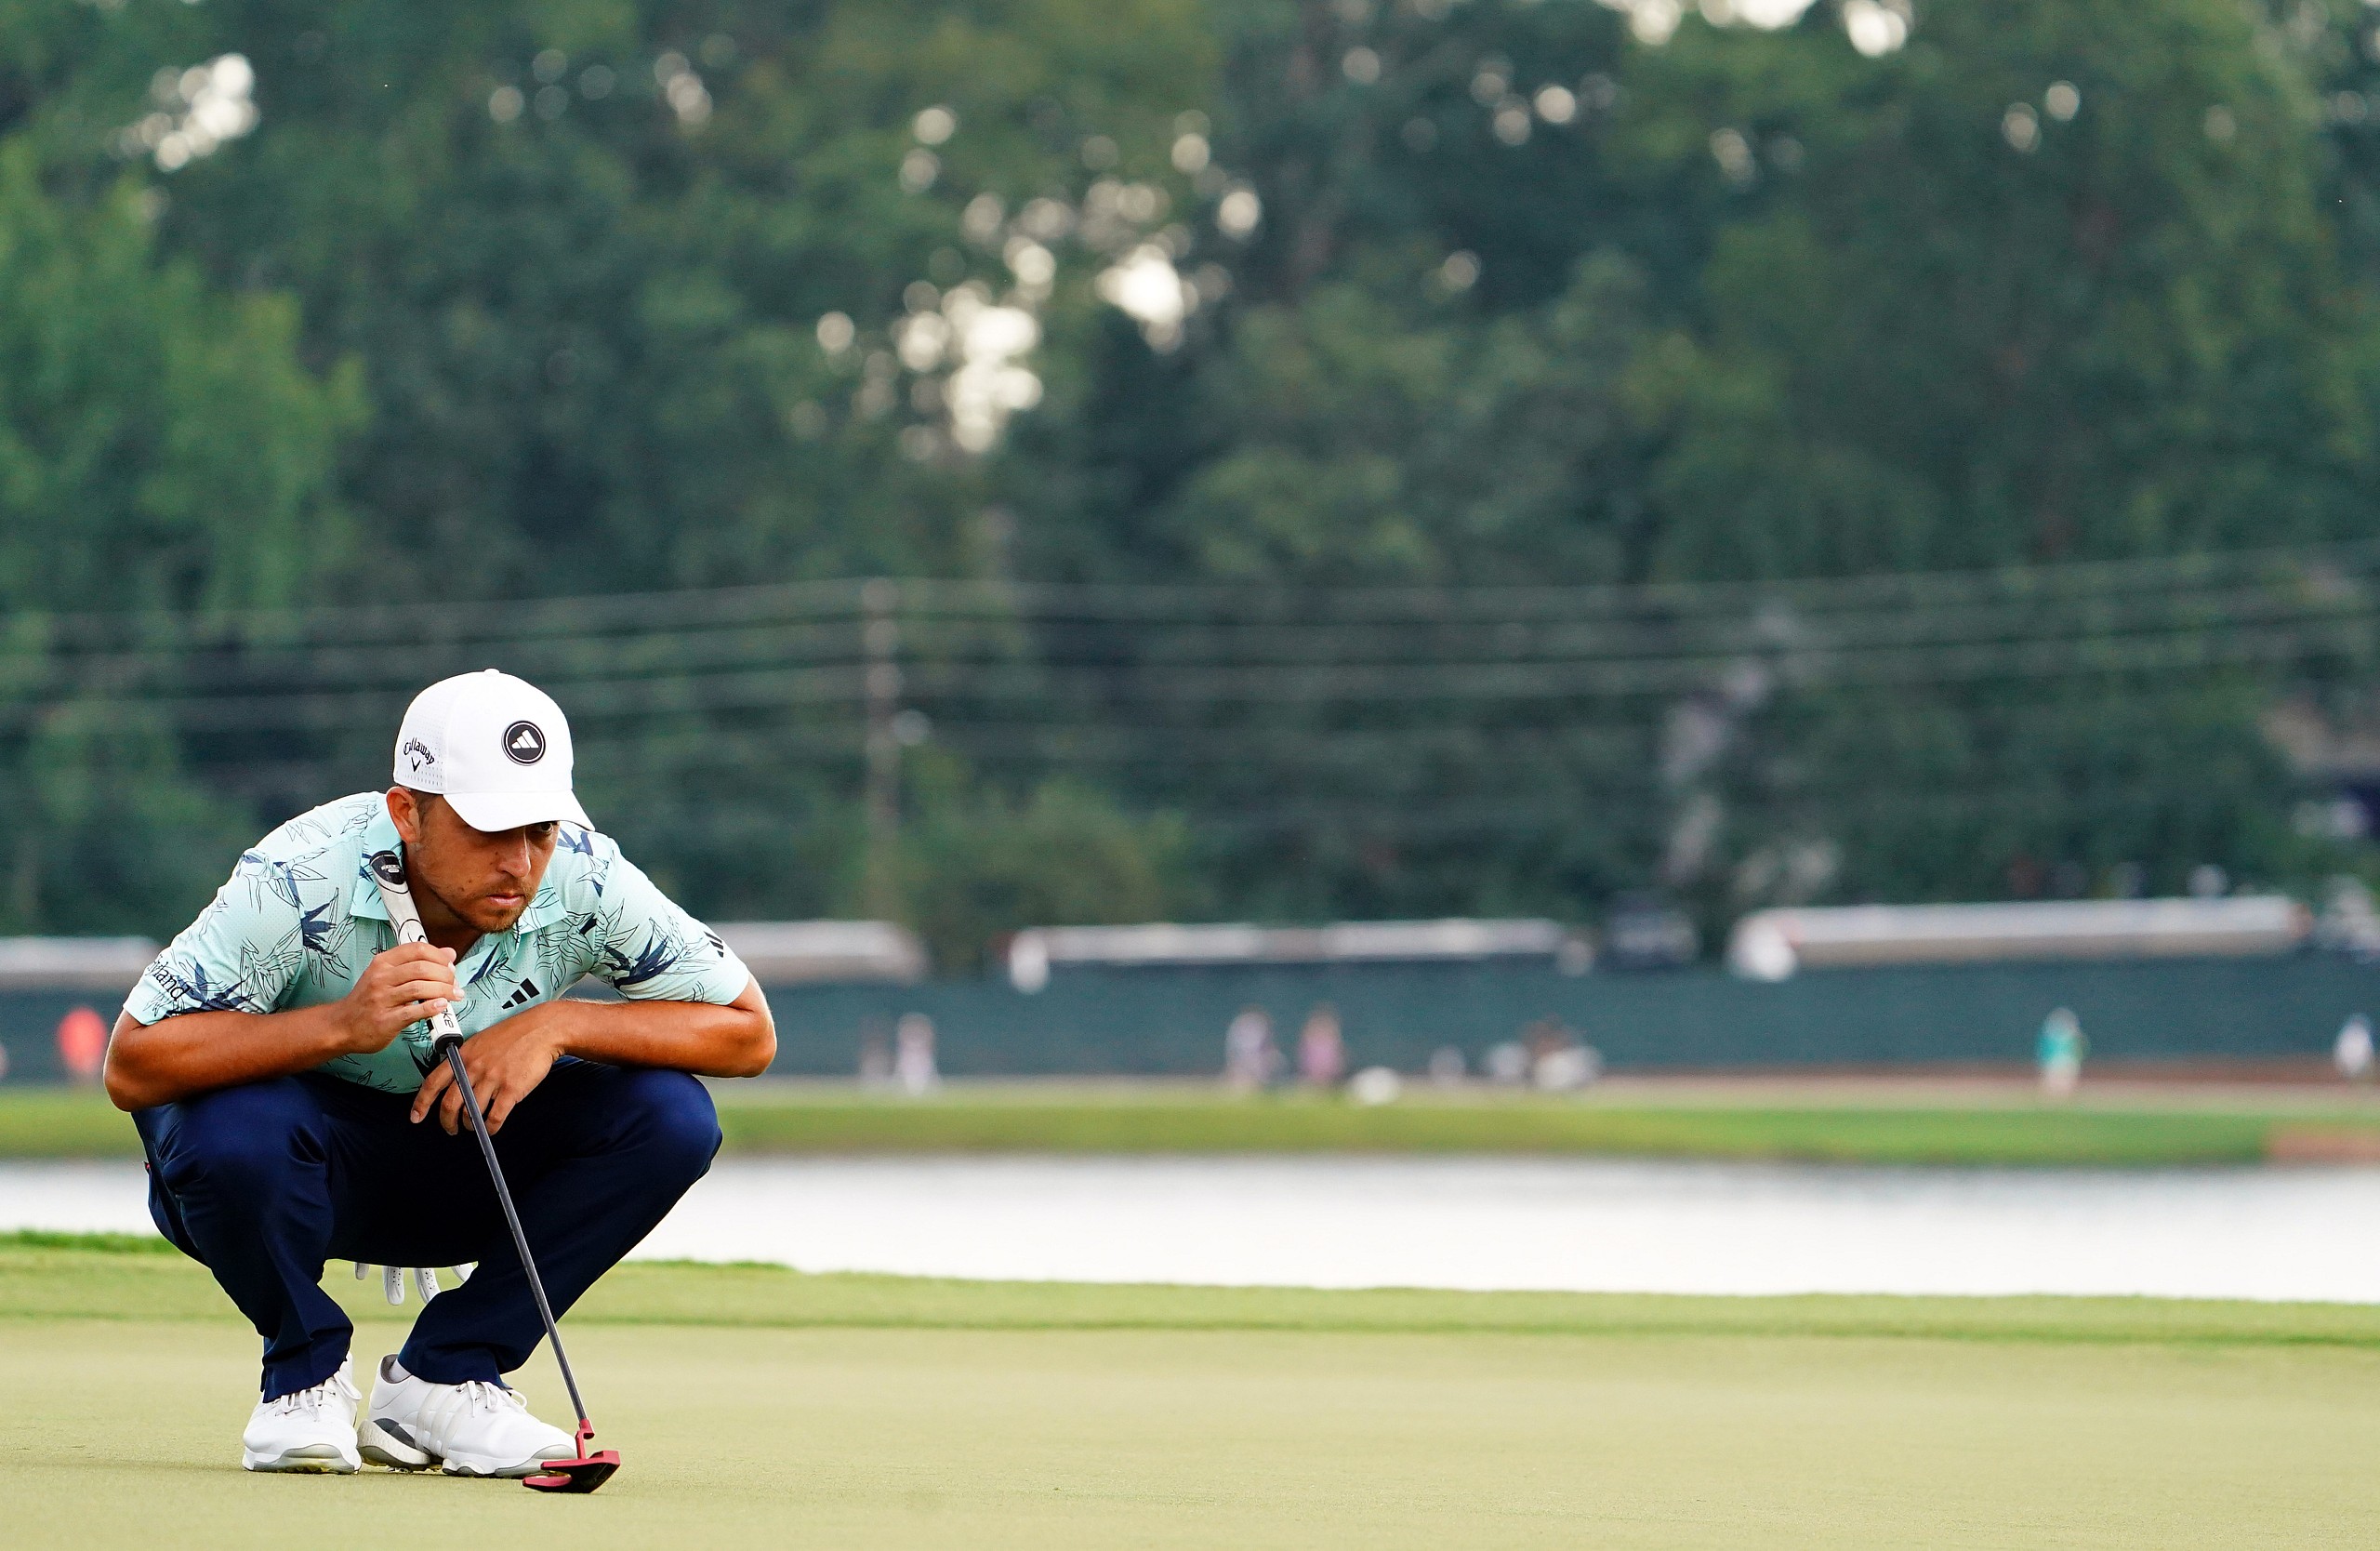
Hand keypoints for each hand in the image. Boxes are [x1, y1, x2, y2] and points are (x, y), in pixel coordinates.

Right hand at [338, 943, 457, 1054]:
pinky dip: (431, 1008)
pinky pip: (413, 1011)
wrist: (341, 1025)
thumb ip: (416, 963)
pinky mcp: (385, 1020)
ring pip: (420, 988)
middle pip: (422, 968)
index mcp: (383, 963)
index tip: (450, 966)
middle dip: (445, 975)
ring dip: (444, 991)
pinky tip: (442, 1006)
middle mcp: (381, 978)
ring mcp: (382, 999)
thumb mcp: (387, 975)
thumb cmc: (369, 999)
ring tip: (455, 995)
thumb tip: (449, 953)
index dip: (439, 956)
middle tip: (454, 984)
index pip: (417, 949)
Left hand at [410, 1003, 569, 1135]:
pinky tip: (492, 1128)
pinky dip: (491, 1128)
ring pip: (471, 1113)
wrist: (543, 1029)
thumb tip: (457, 1083)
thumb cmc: (515, 1034)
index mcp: (463, 1056)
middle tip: (451, 1129)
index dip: (421, 1103)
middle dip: (447, 1122)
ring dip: (471, 1125)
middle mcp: (474, 1068)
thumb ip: (467, 1060)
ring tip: (474, 1127)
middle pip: (450, 1104)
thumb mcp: (482, 1041)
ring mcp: (492, 1079)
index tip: (416, 1117)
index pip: (433, 1082)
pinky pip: (495, 1117)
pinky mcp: (511, 1089)